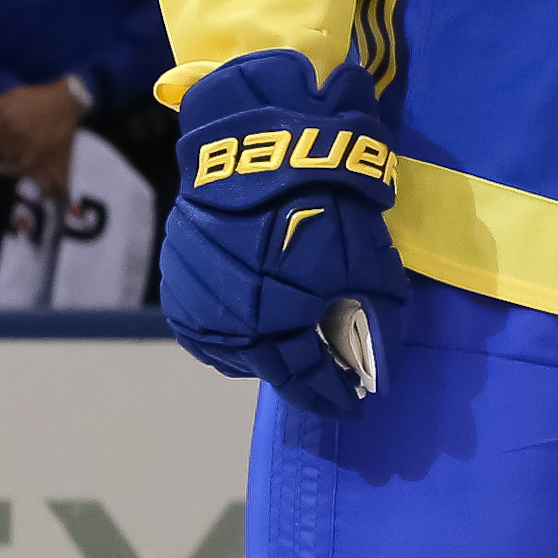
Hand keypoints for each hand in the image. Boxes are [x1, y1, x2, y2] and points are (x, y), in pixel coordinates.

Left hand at [0, 78, 86, 186]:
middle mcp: (19, 138)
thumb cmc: (39, 96)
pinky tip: (47, 193)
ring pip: (21, 167)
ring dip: (19, 168)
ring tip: (22, 166)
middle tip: (10, 152)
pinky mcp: (52, 155)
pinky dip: (48, 187)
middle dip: (4, 155)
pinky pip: (48, 174)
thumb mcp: (14, 94)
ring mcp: (37, 149)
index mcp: (7, 122)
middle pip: (3, 156)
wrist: (68, 99)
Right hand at [158, 52, 409, 415]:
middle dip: (302, 378)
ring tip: (294, 352)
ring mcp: (195, 303)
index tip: (353, 407)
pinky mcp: (178, 279)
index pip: (307, 379)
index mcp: (274, 327)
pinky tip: (256, 324)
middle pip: (269, 368)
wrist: (260, 150)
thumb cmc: (325, 208)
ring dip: (266, 355)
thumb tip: (379, 368)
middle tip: (326, 381)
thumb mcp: (370, 268)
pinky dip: (235, 331)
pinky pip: (207, 324)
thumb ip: (377, 324)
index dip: (332, 395)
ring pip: (233, 350)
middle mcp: (227, 325)